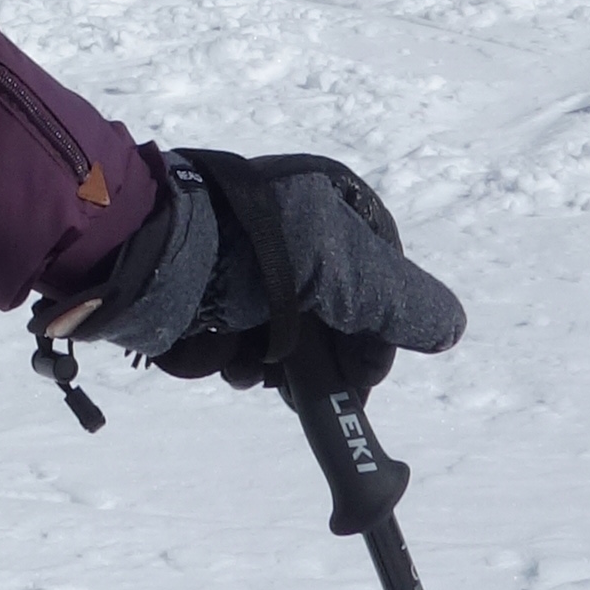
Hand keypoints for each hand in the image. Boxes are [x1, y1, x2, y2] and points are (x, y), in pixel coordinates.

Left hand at [46, 149, 463, 397]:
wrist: (141, 254)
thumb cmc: (251, 252)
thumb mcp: (345, 273)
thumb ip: (400, 305)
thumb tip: (448, 328)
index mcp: (330, 202)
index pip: (382, 280)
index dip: (377, 335)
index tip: (364, 375)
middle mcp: (289, 230)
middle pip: (331, 320)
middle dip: (315, 360)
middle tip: (303, 387)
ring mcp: (243, 263)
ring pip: (279, 342)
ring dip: (263, 364)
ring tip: (241, 356)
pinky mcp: (202, 294)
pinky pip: (230, 343)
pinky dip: (223, 357)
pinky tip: (210, 350)